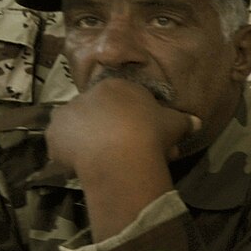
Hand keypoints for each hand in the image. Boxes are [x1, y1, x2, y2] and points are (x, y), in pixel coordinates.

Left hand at [46, 77, 198, 169]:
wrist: (121, 154)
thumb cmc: (150, 132)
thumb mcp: (174, 124)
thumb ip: (183, 120)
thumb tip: (196, 122)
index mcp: (116, 86)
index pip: (124, 98)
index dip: (135, 117)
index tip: (144, 134)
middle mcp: (88, 94)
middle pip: (100, 111)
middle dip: (112, 128)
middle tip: (128, 151)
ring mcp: (67, 113)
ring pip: (80, 126)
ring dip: (90, 138)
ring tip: (105, 159)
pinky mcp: (54, 134)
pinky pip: (63, 144)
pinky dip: (72, 153)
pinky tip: (86, 164)